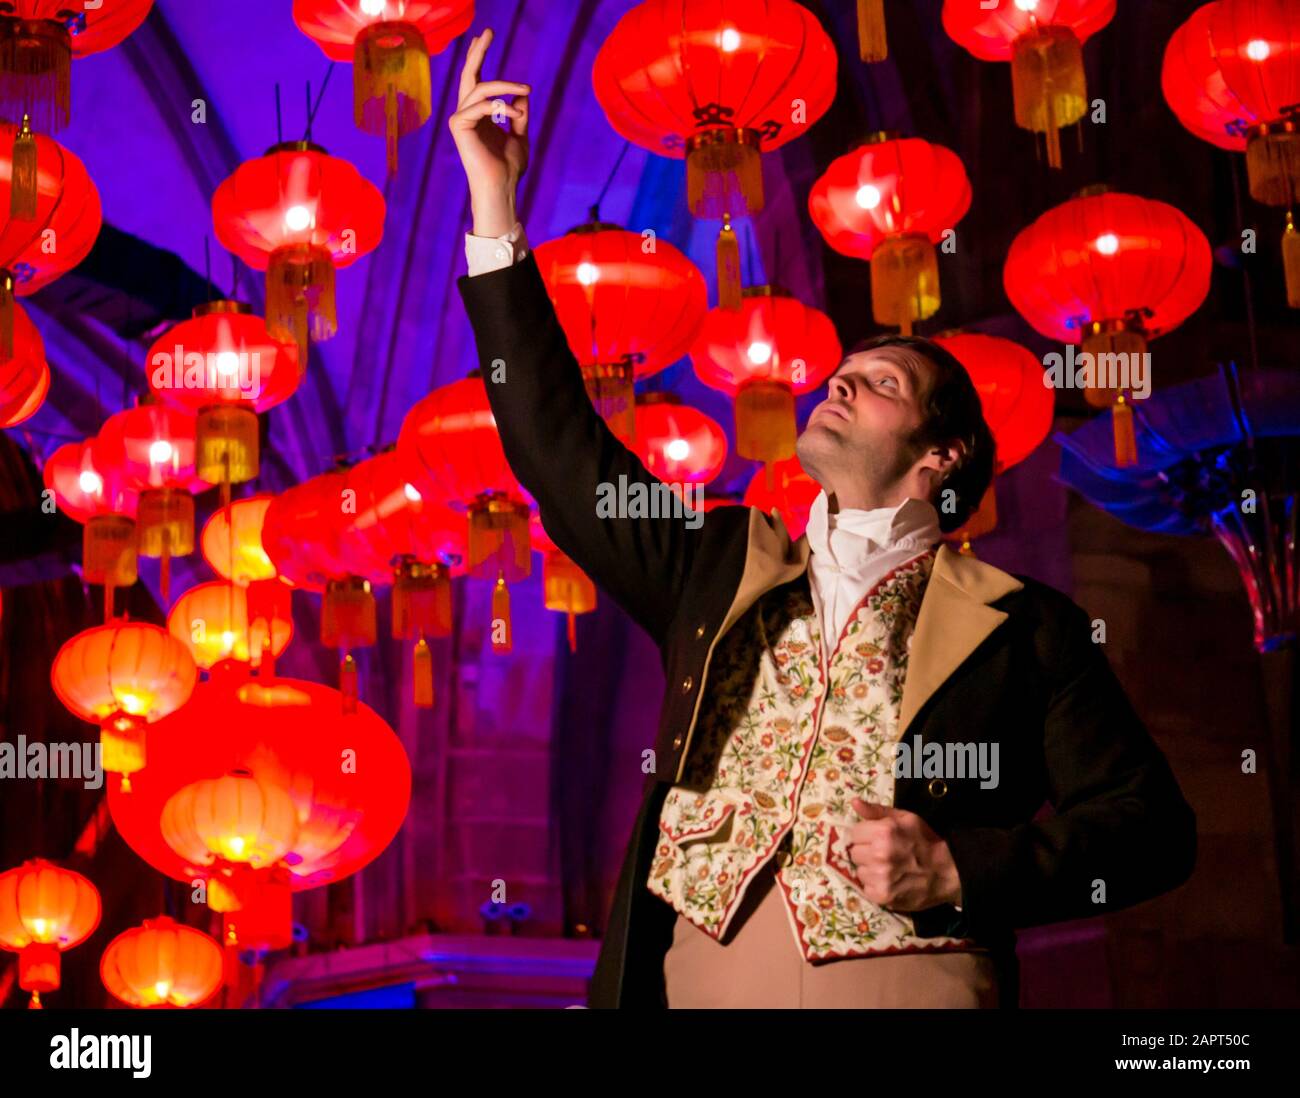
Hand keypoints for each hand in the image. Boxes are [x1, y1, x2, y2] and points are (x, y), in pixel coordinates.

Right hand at [448, 28, 530, 236]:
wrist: (501, 187)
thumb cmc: (509, 168)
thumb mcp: (520, 136)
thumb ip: (518, 115)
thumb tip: (521, 95)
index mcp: (478, 114)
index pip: (477, 80)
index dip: (479, 58)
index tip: (483, 38)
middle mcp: (466, 113)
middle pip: (469, 75)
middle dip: (478, 52)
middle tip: (489, 31)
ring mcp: (460, 119)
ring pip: (481, 88)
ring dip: (506, 86)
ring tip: (526, 89)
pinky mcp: (459, 126)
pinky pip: (481, 105)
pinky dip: (502, 107)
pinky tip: (517, 114)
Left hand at [848, 797, 962, 910]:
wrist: (947, 872)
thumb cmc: (925, 841)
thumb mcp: (904, 818)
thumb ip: (876, 810)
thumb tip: (854, 802)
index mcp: (883, 832)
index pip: (854, 833)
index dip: (866, 835)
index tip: (878, 839)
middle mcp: (879, 854)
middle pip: (854, 852)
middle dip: (867, 852)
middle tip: (884, 854)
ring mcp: (880, 877)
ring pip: (859, 871)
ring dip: (870, 870)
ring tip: (888, 868)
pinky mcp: (882, 896)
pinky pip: (866, 888)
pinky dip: (875, 886)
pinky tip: (889, 881)